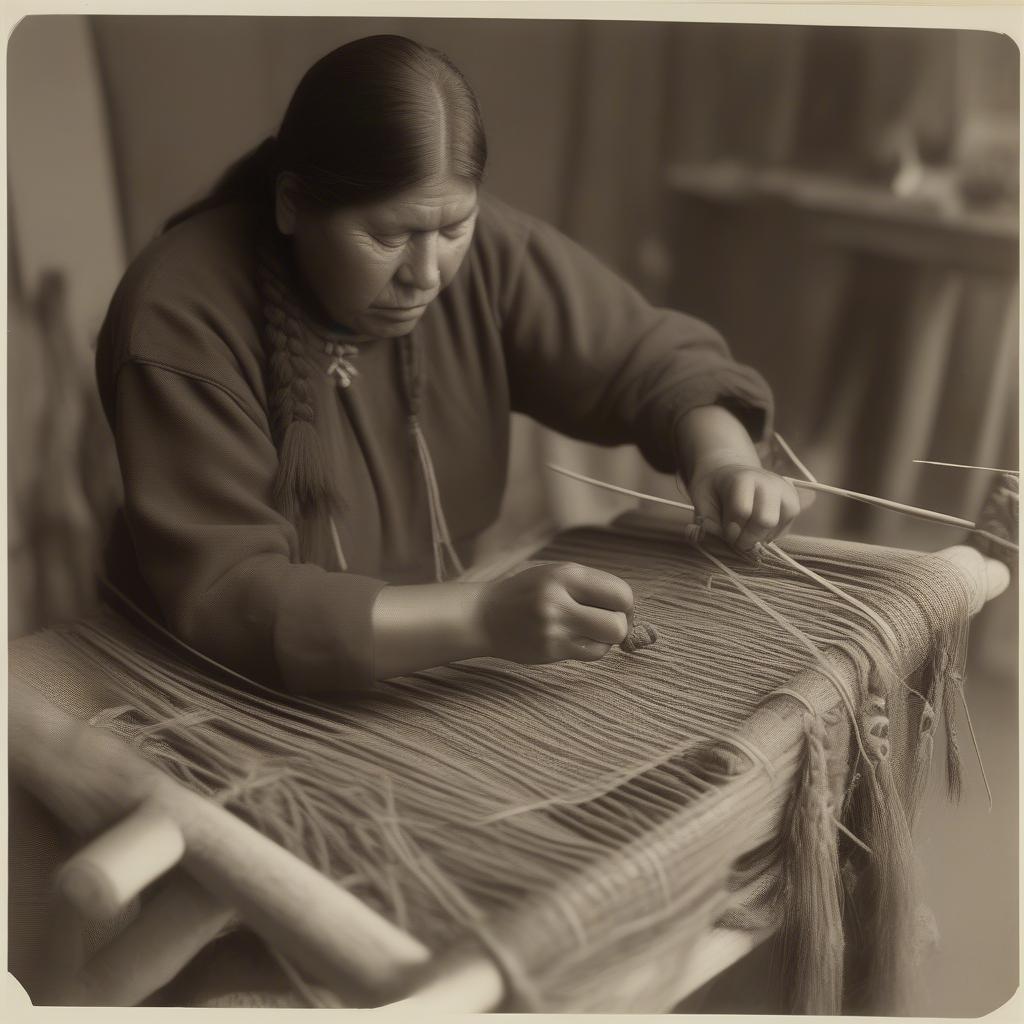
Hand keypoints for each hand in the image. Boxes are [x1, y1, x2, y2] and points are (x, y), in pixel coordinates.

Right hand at [475, 562, 633, 663]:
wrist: (484, 615)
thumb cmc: (527, 593)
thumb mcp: (556, 574)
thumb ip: (591, 585)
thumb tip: (629, 608)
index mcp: (566, 574)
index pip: (621, 593)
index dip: (626, 604)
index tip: (618, 609)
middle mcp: (560, 599)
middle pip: (618, 623)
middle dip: (620, 625)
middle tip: (607, 623)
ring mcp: (554, 627)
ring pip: (607, 641)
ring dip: (605, 639)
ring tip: (588, 631)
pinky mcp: (549, 650)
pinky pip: (591, 654)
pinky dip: (592, 649)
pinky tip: (576, 640)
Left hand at [688, 458, 801, 552]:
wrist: (729, 473)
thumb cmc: (713, 489)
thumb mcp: (700, 499)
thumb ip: (706, 520)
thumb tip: (719, 537)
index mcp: (743, 478)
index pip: (742, 511)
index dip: (732, 530)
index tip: (726, 533)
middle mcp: (768, 482)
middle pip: (766, 520)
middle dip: (749, 538)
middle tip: (738, 541)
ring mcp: (784, 491)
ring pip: (779, 525)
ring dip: (761, 537)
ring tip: (748, 533)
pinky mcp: (793, 502)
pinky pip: (786, 528)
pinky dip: (771, 535)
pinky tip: (758, 531)